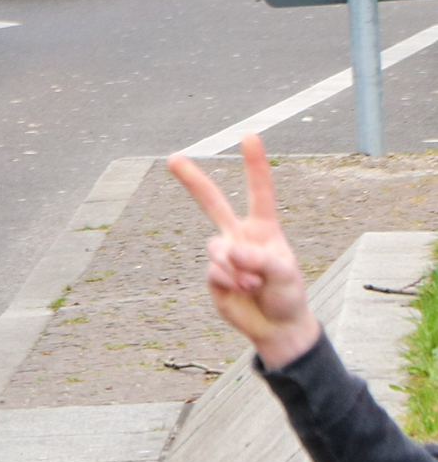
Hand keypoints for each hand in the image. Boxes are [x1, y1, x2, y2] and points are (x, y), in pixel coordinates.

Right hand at [167, 135, 320, 369]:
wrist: (275, 326)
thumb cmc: (288, 294)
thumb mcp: (285, 274)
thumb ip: (259, 257)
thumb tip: (228, 249)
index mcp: (263, 229)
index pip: (259, 192)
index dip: (254, 164)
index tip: (248, 135)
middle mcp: (240, 235)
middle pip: (211, 203)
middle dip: (192, 180)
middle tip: (173, 157)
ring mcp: (224, 255)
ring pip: (216, 249)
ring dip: (236, 269)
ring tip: (254, 285)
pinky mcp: (212, 275)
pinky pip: (214, 272)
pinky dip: (230, 283)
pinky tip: (243, 292)